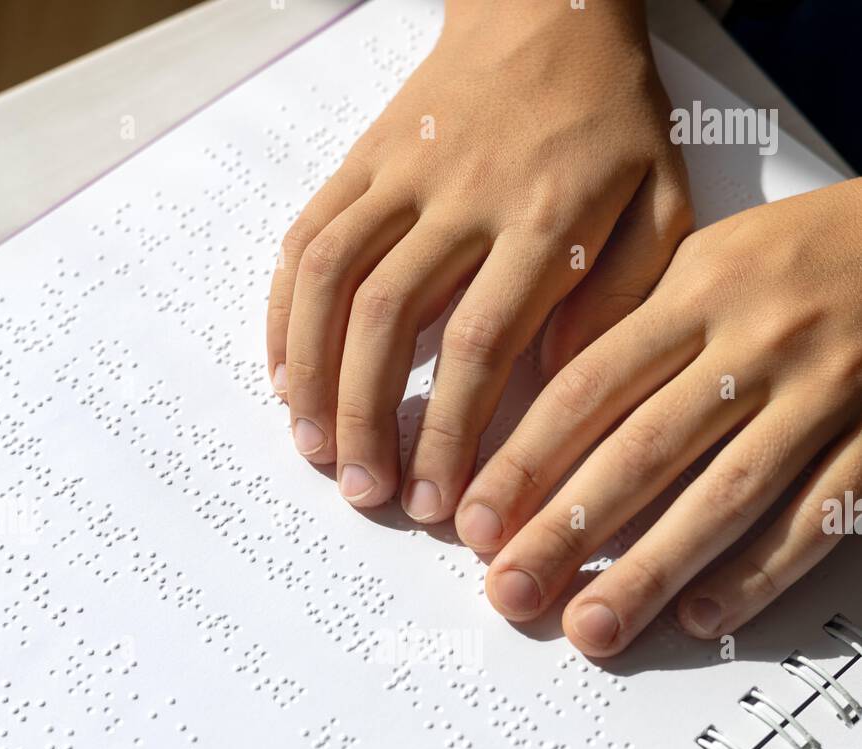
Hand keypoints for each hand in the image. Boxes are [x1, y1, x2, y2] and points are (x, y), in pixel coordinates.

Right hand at [267, 0, 690, 517]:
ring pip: (331, 280)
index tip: (437, 501)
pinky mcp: (361, 159)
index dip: (447, 432)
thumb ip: (618, 296)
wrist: (549, 5)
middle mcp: (460, 196)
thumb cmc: (613, 120)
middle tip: (366, 494)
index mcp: (543, 220)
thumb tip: (555, 383)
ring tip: (314, 450)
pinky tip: (285, 375)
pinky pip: (305, 237)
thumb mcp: (660, 203)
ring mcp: (399, 173)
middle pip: (389, 321)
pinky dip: (285, 313)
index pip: (480, 344)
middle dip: (367, 419)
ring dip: (312, 376)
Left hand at [455, 180, 861, 654]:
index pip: (589, 386)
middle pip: (642, 449)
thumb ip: (638, 324)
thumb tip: (546, 402)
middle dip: (565, 529)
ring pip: (724, 493)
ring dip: (650, 570)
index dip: (525, 462)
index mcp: (699, 288)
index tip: (475, 522)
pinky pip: (817, 515)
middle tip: (509, 592)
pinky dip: (758, 570)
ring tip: (593, 626)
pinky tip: (702, 615)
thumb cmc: (814, 251)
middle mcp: (756, 339)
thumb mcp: (716, 257)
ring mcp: (823, 391)